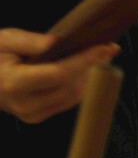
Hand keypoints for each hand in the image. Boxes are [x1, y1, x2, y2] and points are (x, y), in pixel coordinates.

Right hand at [0, 28, 119, 123]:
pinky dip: (80, 85)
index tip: (105, 48)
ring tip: (99, 57)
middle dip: (92, 67)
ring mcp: (31, 114)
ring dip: (90, 77)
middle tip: (107, 49)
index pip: (59, 74)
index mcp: (13, 83)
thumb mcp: (3, 40)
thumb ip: (29, 41)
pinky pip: (67, 102)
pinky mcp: (37, 118)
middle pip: (71, 86)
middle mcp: (24, 104)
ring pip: (73, 96)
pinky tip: (86, 70)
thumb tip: (58, 41)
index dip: (84, 61)